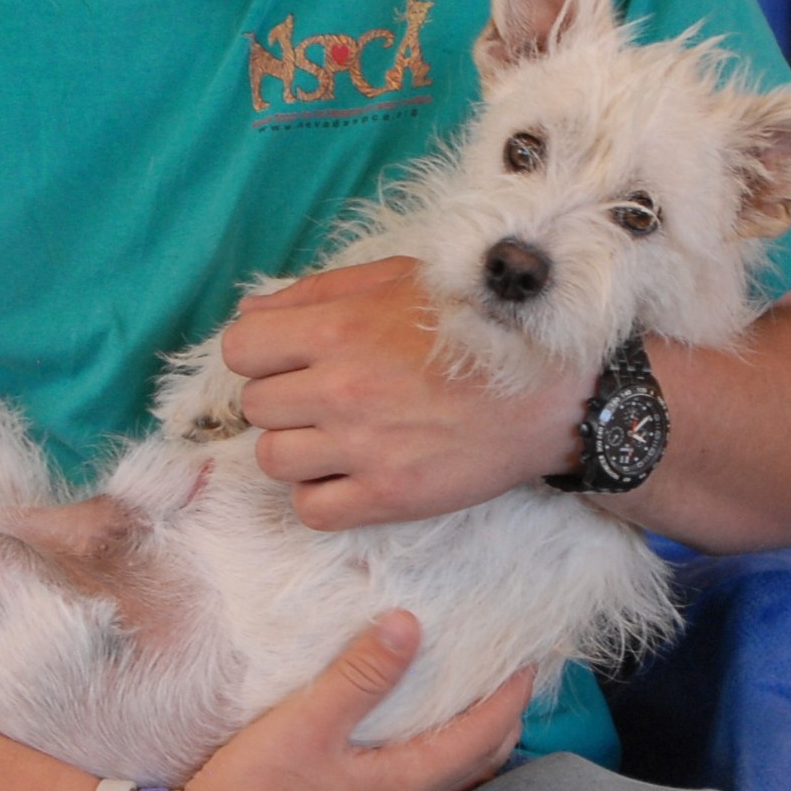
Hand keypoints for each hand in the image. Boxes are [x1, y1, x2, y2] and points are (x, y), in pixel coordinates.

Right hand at [167, 610, 530, 790]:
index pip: (482, 736)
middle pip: (481, 762)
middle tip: (511, 671)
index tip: (529, 656)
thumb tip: (409, 623)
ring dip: (476, 737)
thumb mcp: (305, 723)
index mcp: (402, 784)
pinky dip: (442, 752)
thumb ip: (359, 675)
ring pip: (455, 777)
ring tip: (475, 695)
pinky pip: (424, 783)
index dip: (511, 695)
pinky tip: (419, 730)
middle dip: (506, 716)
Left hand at [221, 257, 589, 529]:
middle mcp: (341, 388)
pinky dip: (320, 495)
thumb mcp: (397, 281)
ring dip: (297, 448)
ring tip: (337, 436)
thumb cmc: (474, 326)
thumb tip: (249, 313)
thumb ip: (318, 293)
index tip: (290, 357)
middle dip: (283, 398)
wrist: (551, 391)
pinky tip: (349, 474)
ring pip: (272, 459)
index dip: (260, 352)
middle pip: (255, 406)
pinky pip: (309, 510)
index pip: (240, 348)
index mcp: (340, 329)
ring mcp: (362, 448)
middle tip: (325, 395)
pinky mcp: (387, 497)